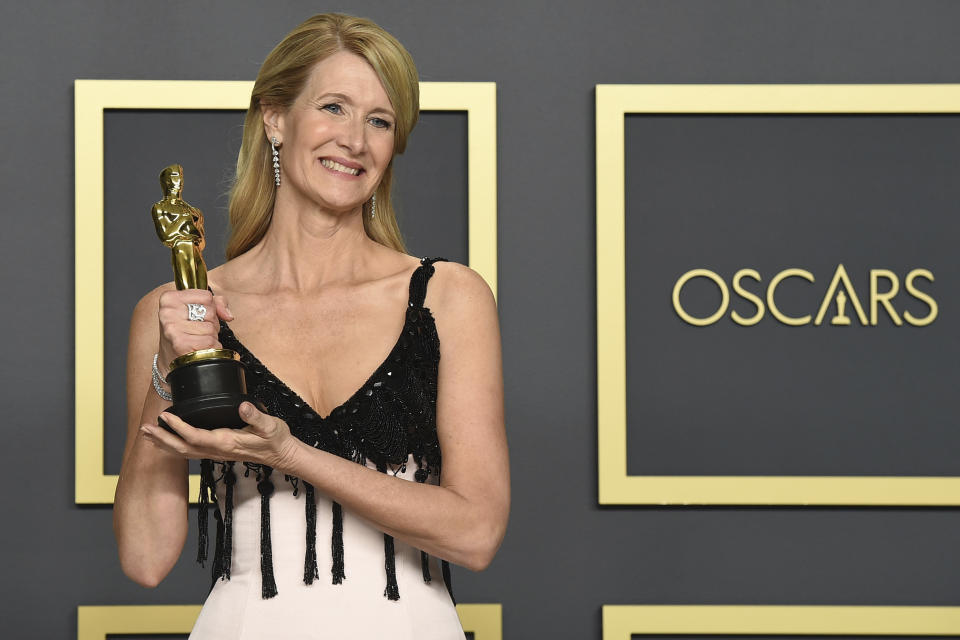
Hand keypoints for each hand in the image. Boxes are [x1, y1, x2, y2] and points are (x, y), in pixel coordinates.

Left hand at [141, 402, 298, 470]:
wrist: (283, 456)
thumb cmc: (277, 441)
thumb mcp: (271, 426)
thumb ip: (256, 417)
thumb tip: (243, 406)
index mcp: (227, 443)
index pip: (196, 436)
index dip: (178, 427)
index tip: (165, 415)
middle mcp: (218, 451)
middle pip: (183, 448)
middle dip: (162, 439)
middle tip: (144, 428)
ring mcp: (217, 453)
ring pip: (184, 452)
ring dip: (164, 444)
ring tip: (148, 435)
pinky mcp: (218, 451)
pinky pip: (191, 451)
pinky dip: (175, 446)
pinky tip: (168, 441)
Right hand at [156, 288, 233, 377]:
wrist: (174, 359)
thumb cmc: (186, 332)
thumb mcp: (196, 310)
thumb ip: (216, 303)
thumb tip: (228, 315)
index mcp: (170, 299)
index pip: (206, 296)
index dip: (209, 307)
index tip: (197, 315)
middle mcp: (168, 312)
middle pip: (210, 311)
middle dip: (210, 322)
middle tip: (197, 330)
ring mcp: (173, 328)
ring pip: (211, 327)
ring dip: (210, 335)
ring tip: (197, 339)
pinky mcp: (181, 344)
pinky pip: (210, 341)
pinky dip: (210, 346)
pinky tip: (198, 348)